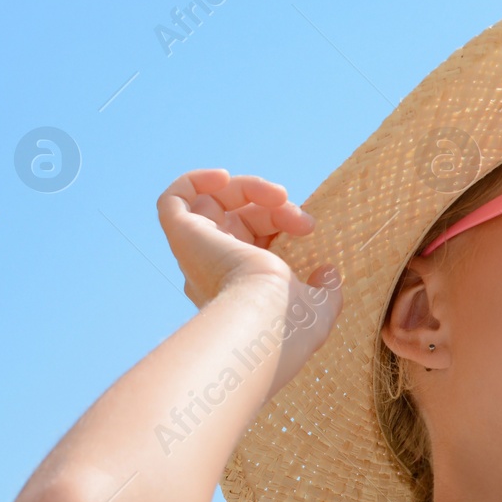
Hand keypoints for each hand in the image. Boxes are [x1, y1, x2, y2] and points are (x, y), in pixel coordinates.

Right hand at [156, 168, 330, 306]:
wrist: (264, 322)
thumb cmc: (291, 324)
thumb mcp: (320, 307)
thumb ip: (325, 290)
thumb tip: (328, 274)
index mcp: (241, 285)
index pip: (256, 237)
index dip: (283, 222)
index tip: (309, 227)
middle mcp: (214, 269)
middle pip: (238, 218)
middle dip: (275, 209)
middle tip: (303, 221)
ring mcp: (197, 252)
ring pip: (212, 203)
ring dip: (248, 188)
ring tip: (279, 195)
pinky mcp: (183, 236)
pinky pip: (173, 200)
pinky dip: (195, 181)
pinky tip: (223, 177)